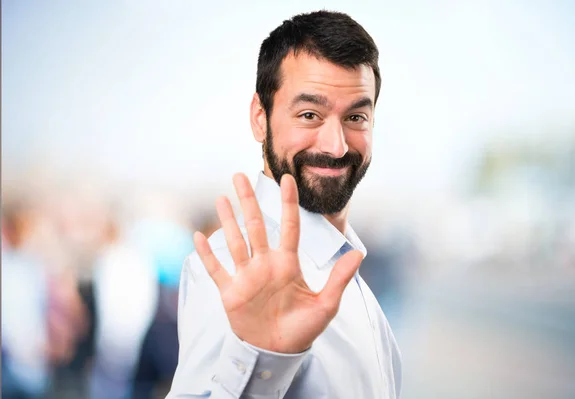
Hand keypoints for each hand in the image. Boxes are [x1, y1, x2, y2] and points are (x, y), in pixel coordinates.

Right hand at [194, 173, 362, 353]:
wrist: (278, 353)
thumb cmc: (303, 329)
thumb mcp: (326, 305)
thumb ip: (339, 279)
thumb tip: (359, 254)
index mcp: (288, 263)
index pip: (288, 226)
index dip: (288, 203)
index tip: (287, 178)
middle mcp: (265, 264)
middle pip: (255, 226)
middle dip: (248, 201)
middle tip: (239, 176)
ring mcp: (246, 276)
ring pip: (235, 242)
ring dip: (227, 220)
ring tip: (221, 197)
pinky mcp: (230, 292)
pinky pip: (216, 269)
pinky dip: (207, 254)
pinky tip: (199, 236)